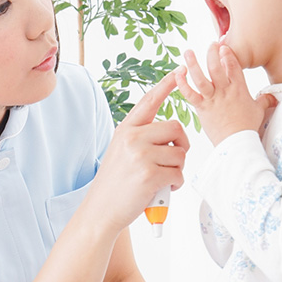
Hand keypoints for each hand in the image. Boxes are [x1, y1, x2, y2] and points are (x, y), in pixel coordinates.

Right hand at [85, 73, 189, 232]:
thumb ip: (141, 139)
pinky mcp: (149, 174)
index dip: (166, 85)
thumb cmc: (116, 184)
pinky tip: (163, 190)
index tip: (180, 70)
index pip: (150, 101)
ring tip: (162, 180)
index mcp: (126, 129)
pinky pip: (178, 173)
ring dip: (178, 169)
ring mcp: (140, 154)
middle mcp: (132, 137)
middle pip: (176, 128)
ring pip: (180, 153)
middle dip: (181, 146)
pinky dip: (176, 184)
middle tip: (173, 162)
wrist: (100, 211)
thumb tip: (172, 136)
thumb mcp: (122, 152)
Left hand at [175, 43, 276, 146]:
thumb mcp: (259, 111)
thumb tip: (273, 97)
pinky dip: (182, 84)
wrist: (237, 143)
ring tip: (187, 52)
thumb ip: (265, 100)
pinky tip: (177, 74)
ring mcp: (212, 99)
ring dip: (193, 64)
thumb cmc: (248, 127)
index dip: (228, 54)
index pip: (234, 66)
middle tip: (210, 45)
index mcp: (239, 89)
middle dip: (212, 53)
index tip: (223, 46)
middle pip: (216, 67)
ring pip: (200, 78)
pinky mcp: (202, 108)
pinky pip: (190, 94)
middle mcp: (225, 91)